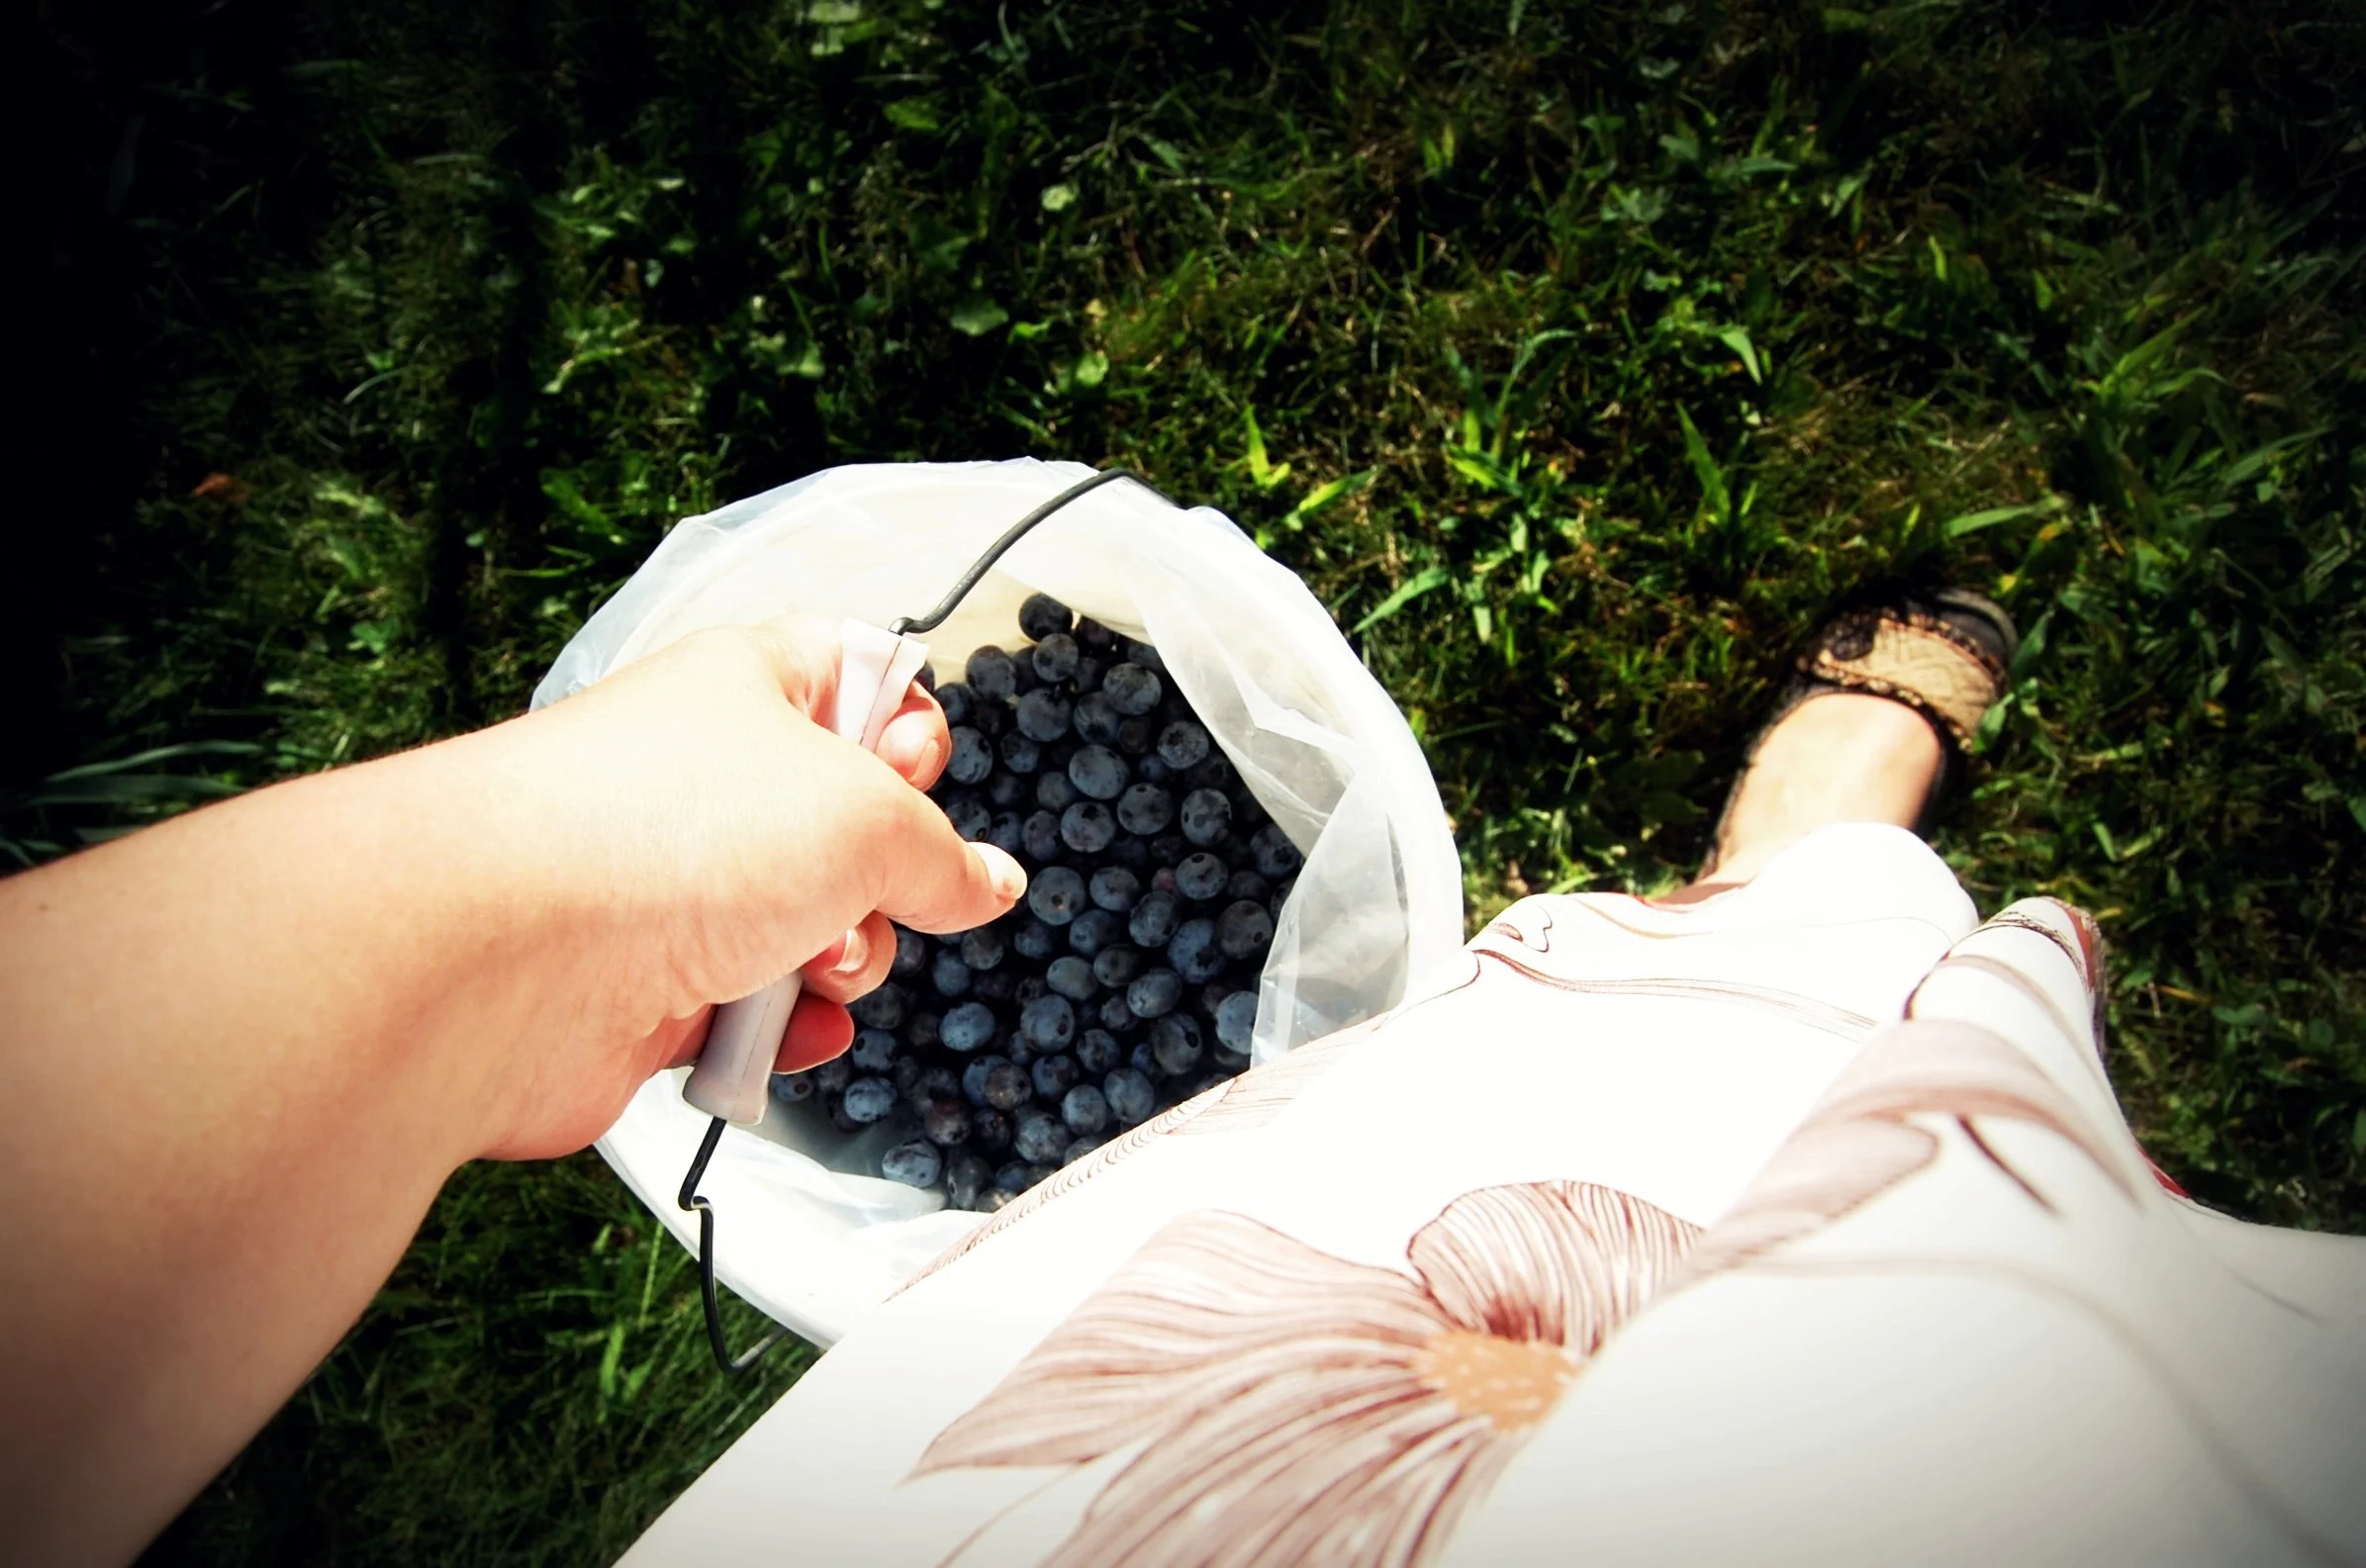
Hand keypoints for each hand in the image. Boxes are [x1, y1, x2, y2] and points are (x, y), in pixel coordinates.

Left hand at [455, 616, 1027, 1158]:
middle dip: (885, 880)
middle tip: (857, 886)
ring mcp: (674, 887)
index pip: (855, 672)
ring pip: (812, 929)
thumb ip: (944, 856)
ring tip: (806, 968)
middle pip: (850, 826)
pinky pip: (754, 1013)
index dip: (909, 726)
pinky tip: (780, 1034)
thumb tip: (990, 883)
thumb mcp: (865, 816)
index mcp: (749, 687)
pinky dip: (782, 1032)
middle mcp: (706, 780)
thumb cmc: (663, 836)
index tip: (916, 771)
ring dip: (841, 963)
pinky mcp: (647, 990)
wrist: (497, 958)